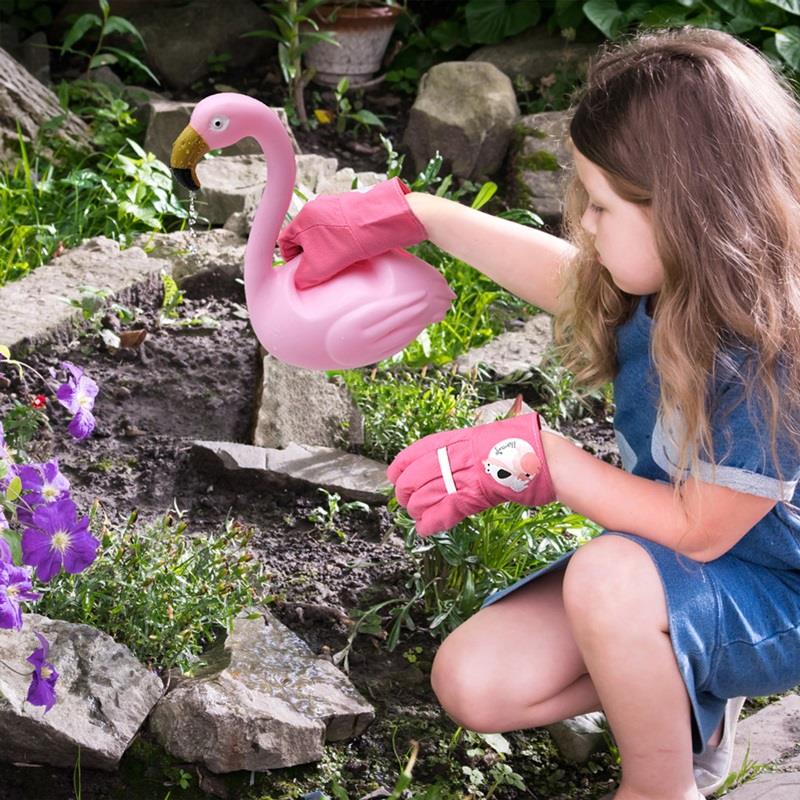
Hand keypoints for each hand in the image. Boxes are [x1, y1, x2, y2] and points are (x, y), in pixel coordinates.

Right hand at [278, 177, 427, 289]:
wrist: (381, 224)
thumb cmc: (349, 242)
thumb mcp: (320, 267)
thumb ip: (303, 277)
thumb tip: (299, 282)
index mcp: (302, 218)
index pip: (285, 240)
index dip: (290, 258)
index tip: (298, 270)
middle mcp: (316, 207)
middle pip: (304, 236)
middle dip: (310, 254)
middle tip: (319, 268)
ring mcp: (334, 206)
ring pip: (323, 232)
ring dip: (327, 248)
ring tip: (337, 262)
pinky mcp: (351, 209)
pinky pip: (340, 228)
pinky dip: (342, 241)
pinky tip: (351, 252)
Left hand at [386, 412, 555, 535]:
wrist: (540, 455)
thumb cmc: (515, 447)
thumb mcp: (479, 439)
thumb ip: (459, 451)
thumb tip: (442, 464)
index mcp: (455, 439)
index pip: (414, 452)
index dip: (399, 467)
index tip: (393, 477)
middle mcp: (455, 455)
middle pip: (414, 476)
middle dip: (404, 491)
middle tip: (405, 501)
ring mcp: (465, 475)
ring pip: (425, 495)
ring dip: (416, 509)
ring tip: (416, 515)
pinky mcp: (475, 495)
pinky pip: (445, 511)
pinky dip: (431, 522)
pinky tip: (424, 528)